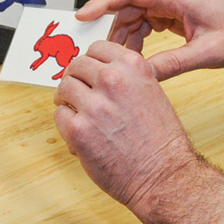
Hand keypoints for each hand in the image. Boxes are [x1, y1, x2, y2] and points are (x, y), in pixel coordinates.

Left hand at [53, 39, 205, 217]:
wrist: (164, 176)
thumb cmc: (161, 141)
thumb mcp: (152, 92)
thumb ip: (126, 78)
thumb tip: (98, 73)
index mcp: (132, 66)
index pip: (96, 48)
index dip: (91, 62)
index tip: (90, 73)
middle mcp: (112, 80)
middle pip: (76, 65)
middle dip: (76, 79)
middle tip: (79, 94)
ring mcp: (93, 105)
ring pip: (64, 88)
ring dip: (67, 100)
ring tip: (78, 113)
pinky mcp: (78, 130)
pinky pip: (59, 115)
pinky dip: (66, 123)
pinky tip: (80, 133)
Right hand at [75, 0, 223, 80]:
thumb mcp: (208, 53)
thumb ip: (174, 63)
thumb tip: (145, 76)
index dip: (102, 3)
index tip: (82, 17)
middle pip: (126, 5)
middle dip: (110, 29)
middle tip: (96, 53)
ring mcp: (170, 2)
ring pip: (133, 14)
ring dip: (124, 37)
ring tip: (121, 62)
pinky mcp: (173, 11)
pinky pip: (145, 20)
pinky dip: (137, 38)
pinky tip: (137, 58)